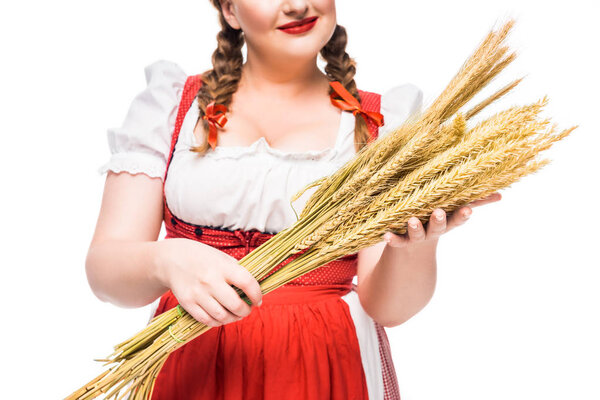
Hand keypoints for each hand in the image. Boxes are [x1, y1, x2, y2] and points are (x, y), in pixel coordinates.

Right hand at [154, 238, 262, 327]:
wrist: (171, 259)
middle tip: (247, 309)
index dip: (256, 294)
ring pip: (222, 317)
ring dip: (233, 319)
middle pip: (235, 305)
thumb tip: (254, 288)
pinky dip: (217, 322)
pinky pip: (207, 320)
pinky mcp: (187, 303)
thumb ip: (237, 271)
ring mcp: (198, 293)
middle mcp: (210, 280)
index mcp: (222, 267)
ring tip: (235, 314)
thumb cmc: (202, 257)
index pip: (247, 283)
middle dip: (246, 311)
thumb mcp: (221, 257)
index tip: (258, 300)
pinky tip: (221, 316)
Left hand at [383, 192, 502, 247]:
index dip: (462, 216)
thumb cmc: (436, 222)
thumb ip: (475, 202)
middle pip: (438, 227)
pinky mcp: (400, 241)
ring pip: (417, 234)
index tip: (468, 210)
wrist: (413, 251)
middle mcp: (433, 231)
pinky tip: (386, 235)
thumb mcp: (453, 213)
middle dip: (439, 220)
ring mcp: (416, 237)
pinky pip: (396, 241)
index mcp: (447, 222)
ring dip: (416, 228)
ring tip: (413, 221)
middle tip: (438, 212)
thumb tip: (501, 194)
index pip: (457, 219)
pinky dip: (392, 239)